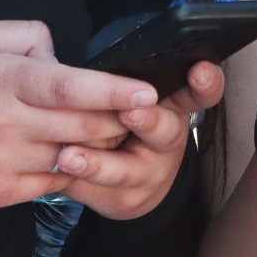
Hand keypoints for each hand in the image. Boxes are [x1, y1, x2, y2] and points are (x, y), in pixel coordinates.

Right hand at [0, 20, 158, 208]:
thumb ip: (25, 36)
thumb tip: (62, 56)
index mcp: (1, 79)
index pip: (69, 86)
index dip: (113, 90)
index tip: (147, 92)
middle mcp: (5, 123)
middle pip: (83, 126)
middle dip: (118, 120)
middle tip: (137, 111)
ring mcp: (2, 162)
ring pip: (72, 156)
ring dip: (95, 145)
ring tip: (106, 131)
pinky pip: (51, 182)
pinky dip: (67, 168)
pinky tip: (66, 153)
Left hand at [58, 60, 225, 218]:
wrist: (134, 185)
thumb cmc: (127, 124)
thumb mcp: (138, 98)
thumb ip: (124, 80)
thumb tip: (75, 55)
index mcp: (174, 107)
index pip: (199, 93)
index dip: (206, 83)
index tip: (201, 69)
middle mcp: (168, 141)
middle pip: (164, 131)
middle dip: (148, 120)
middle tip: (130, 111)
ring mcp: (148, 175)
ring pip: (122, 170)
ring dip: (96, 163)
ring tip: (69, 156)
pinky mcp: (123, 201)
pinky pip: (92, 191)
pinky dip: (70, 181)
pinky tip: (50, 175)